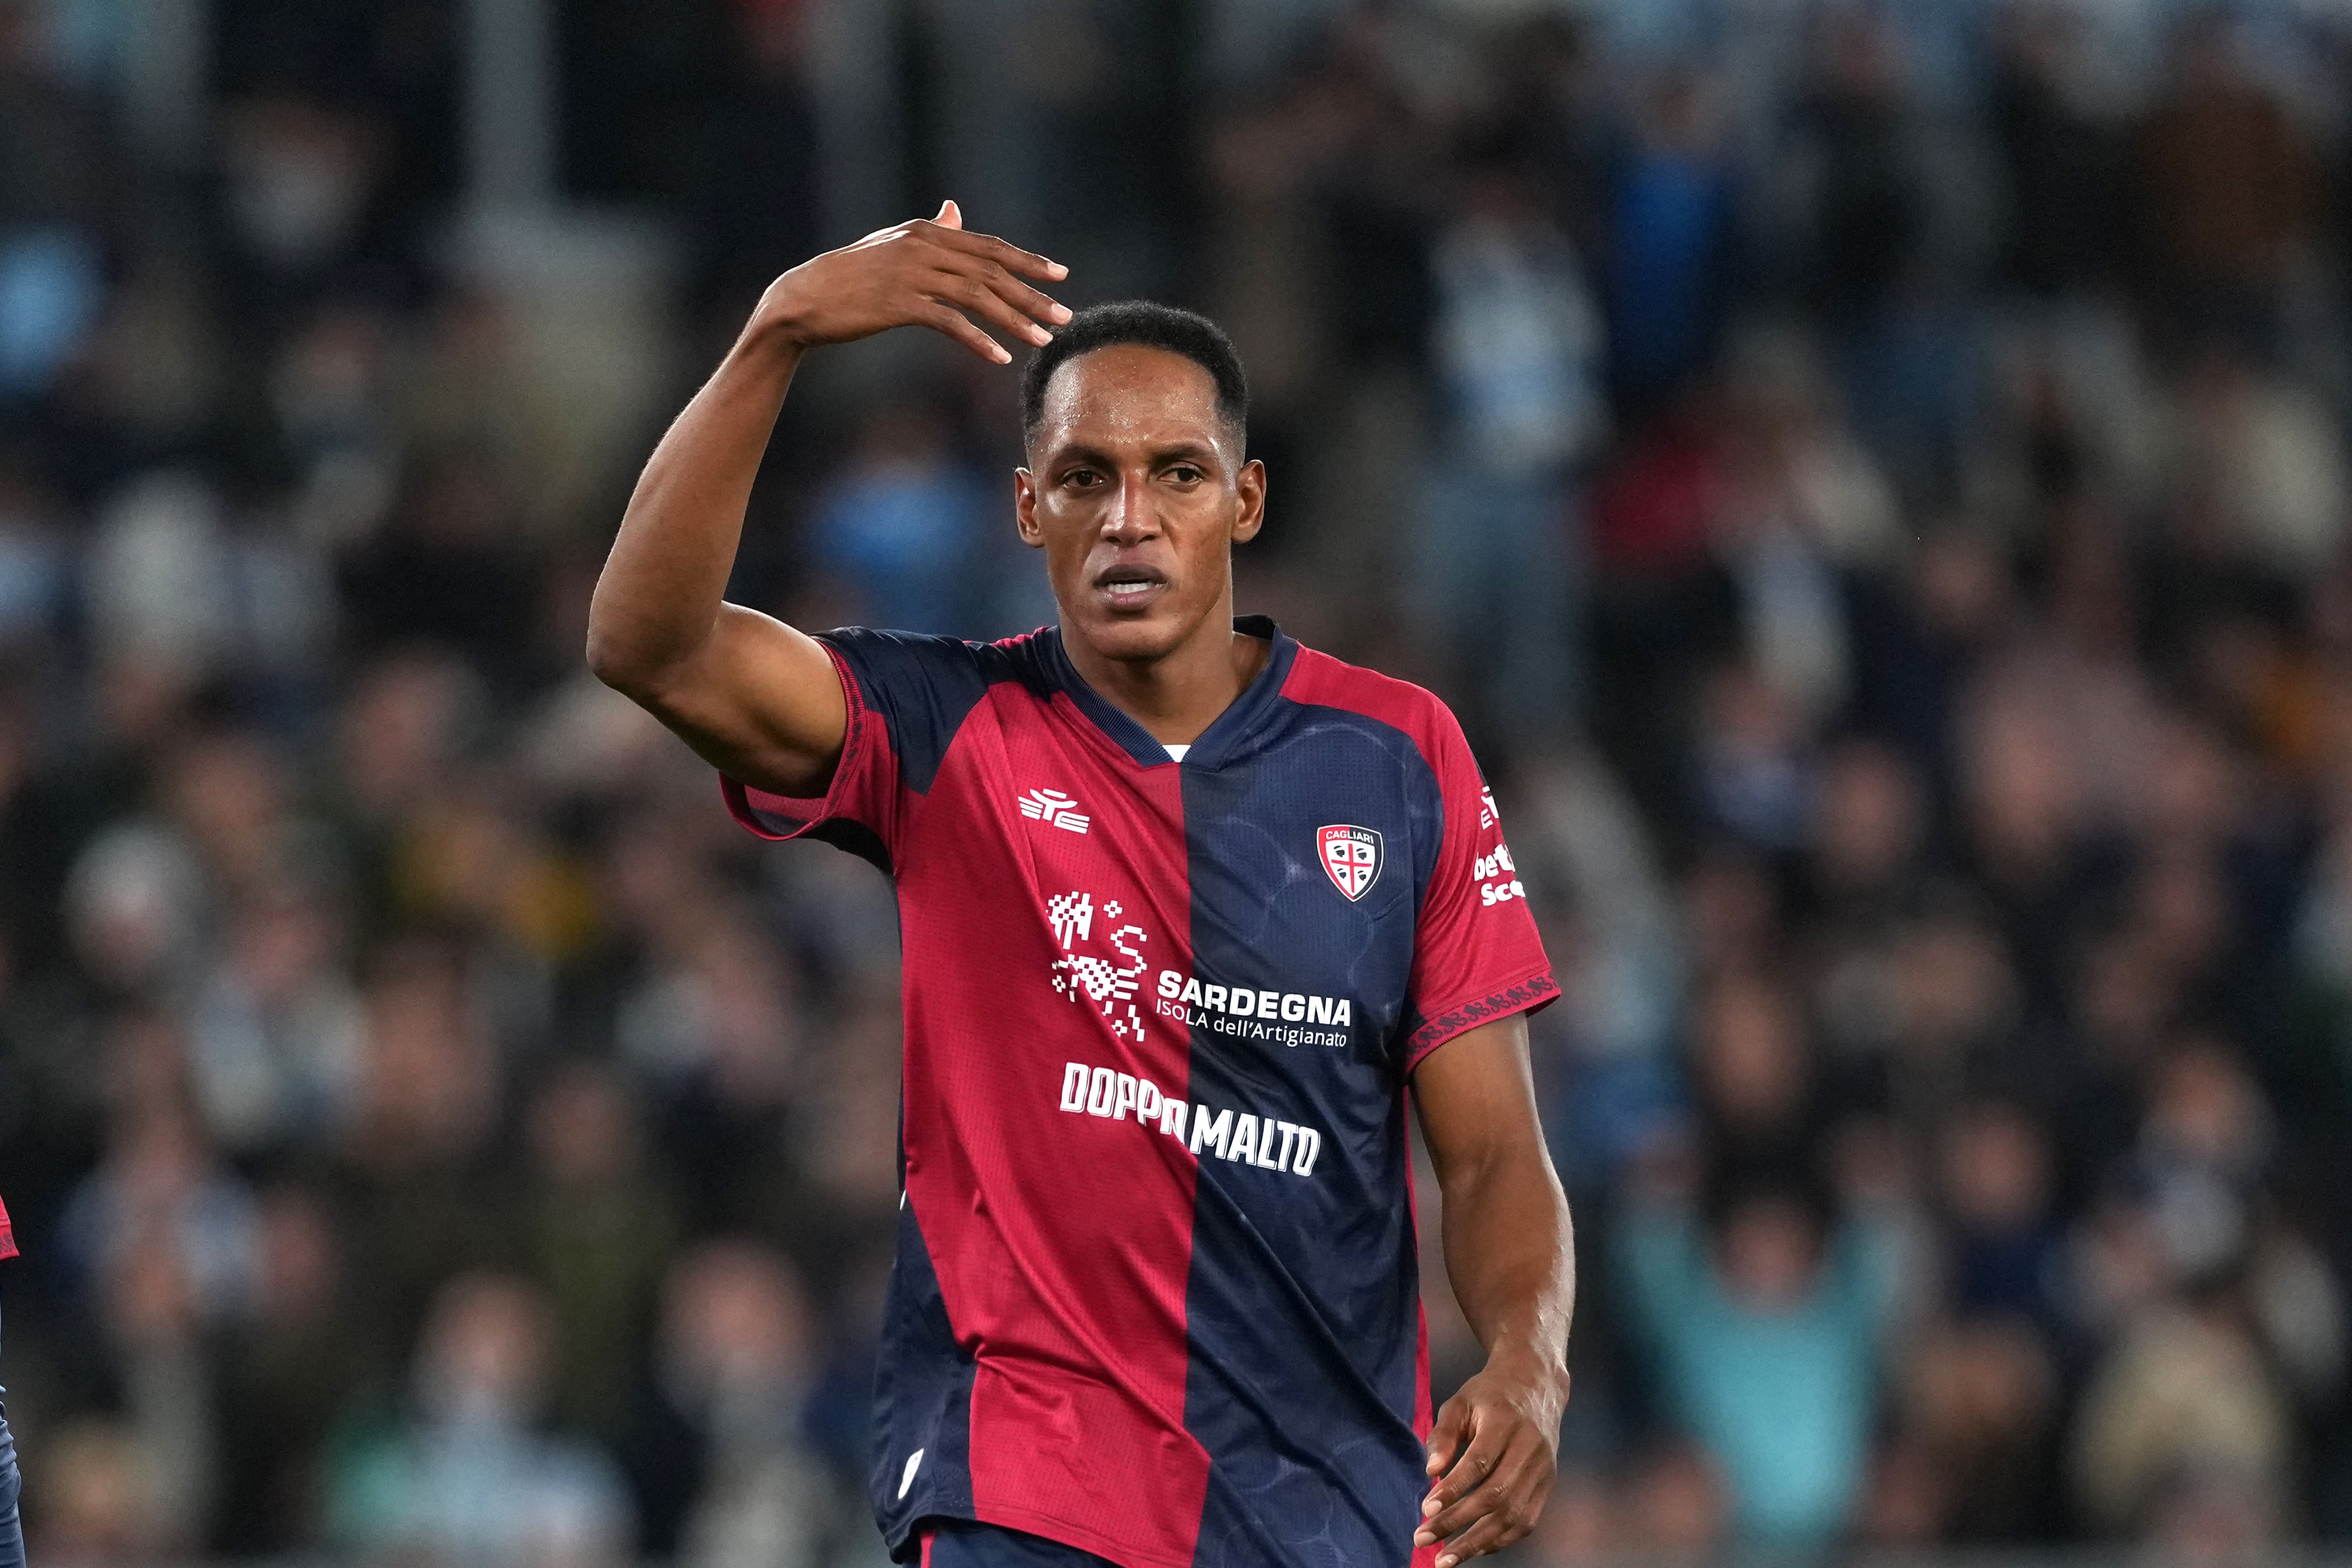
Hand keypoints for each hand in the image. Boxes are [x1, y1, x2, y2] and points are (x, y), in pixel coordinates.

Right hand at [753, 200, 1070, 364]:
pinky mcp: (900, 304)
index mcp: (928, 232)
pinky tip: (999, 358)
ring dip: (1015, 320)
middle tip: (1064, 316)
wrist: (805, 298)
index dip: (1028, 261)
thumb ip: (931, 231)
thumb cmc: (851, 276)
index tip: (1060, 276)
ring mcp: (912, 274)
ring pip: (978, 296)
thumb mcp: (894, 245)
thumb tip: (955, 211)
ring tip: (1042, 341)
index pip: (990, 246)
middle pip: (992, 271)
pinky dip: (978, 340)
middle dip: (1032, 295)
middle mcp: (925, 246)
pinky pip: (951, 323)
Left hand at [1415, 1354, 1567, 1564]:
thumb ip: (1443, 1435)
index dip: (1453, 1489)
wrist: (1536, 1385)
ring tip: (1446, 1558)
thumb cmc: (1488, 1396)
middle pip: (1496, 1495)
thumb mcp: (1459, 1403)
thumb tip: (1430, 1472)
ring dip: (1477, 1541)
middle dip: (1457, 1522)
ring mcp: (1544, 1469)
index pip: (1480, 1462)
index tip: (1426, 1510)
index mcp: (1505, 1421)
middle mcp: (1530, 1447)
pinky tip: (1473, 1548)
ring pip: (1513, 1515)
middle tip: (1423, 1538)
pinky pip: (1526, 1522)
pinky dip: (1500, 1540)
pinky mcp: (1548, 1484)